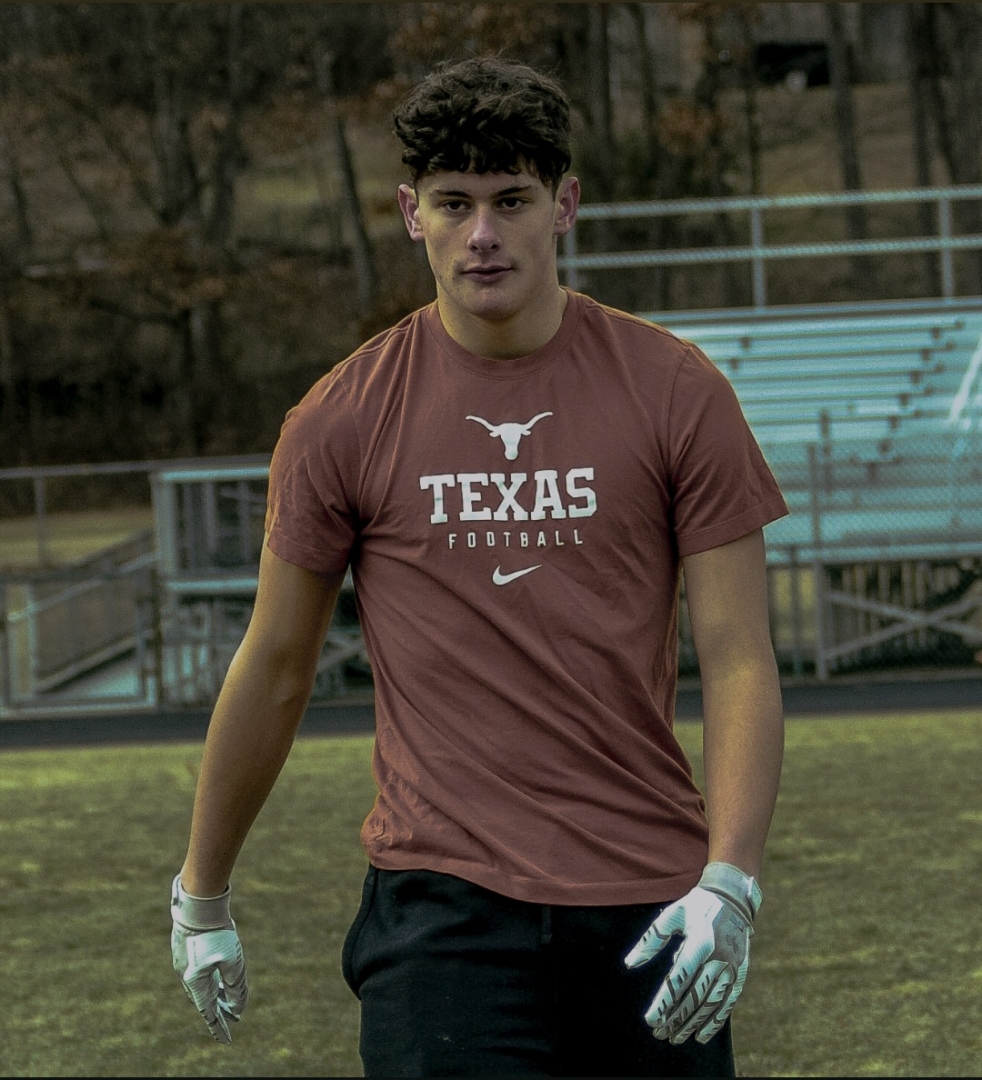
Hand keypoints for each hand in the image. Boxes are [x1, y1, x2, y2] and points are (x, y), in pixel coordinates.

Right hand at [171, 874, 248, 1043]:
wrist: (198, 903)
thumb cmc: (216, 934)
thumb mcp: (233, 962)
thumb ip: (236, 987)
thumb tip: (238, 1008)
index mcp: (195, 982)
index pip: (208, 1013)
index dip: (219, 1027)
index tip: (227, 1040)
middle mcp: (186, 975)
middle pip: (204, 999)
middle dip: (218, 1011)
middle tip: (231, 1021)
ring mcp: (184, 961)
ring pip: (202, 983)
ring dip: (215, 993)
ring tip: (227, 1001)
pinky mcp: (186, 949)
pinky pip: (199, 970)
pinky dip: (210, 978)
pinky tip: (217, 975)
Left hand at [624, 862, 760, 1044]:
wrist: (732, 898)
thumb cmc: (696, 906)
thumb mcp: (672, 916)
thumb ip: (651, 940)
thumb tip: (629, 963)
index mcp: (700, 941)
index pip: (678, 979)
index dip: (664, 1002)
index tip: (650, 1020)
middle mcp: (719, 957)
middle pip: (694, 996)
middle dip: (676, 1018)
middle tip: (659, 1034)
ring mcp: (732, 966)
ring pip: (710, 1003)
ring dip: (692, 1023)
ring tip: (675, 1037)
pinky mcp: (740, 973)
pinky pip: (728, 1002)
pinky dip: (715, 1021)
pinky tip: (701, 1034)